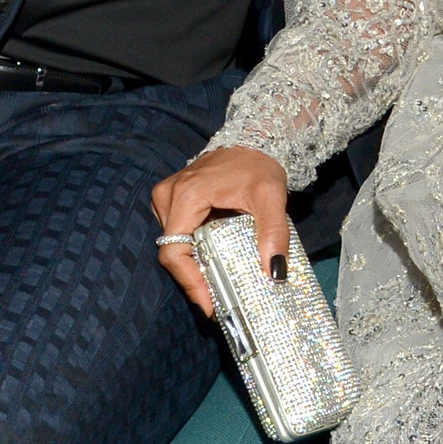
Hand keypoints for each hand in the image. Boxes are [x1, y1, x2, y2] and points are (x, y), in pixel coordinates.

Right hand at [150, 146, 290, 318]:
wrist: (254, 139)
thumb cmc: (259, 165)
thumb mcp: (272, 198)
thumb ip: (274, 233)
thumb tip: (275, 271)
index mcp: (187, 195)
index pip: (174, 250)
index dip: (189, 282)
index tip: (208, 304)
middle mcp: (169, 195)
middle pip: (172, 251)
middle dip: (193, 278)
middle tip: (217, 301)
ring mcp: (167, 196)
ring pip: (173, 244)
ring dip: (192, 265)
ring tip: (217, 284)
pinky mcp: (173, 198)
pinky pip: (177, 232)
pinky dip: (193, 251)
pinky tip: (212, 263)